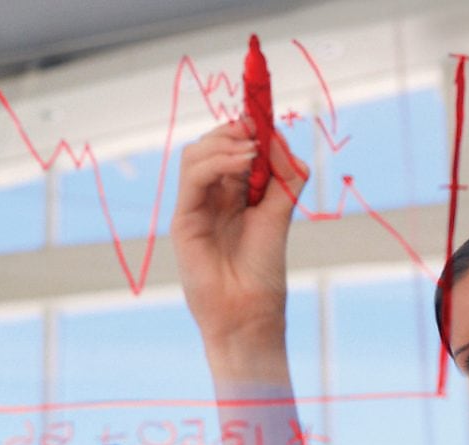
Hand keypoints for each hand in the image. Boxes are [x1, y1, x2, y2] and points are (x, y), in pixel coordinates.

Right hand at [171, 121, 308, 355]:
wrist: (249, 312)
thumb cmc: (264, 271)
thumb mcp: (281, 215)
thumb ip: (285, 177)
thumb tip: (278, 138)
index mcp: (235, 194)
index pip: (233, 146)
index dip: (245, 125)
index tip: (263, 109)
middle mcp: (212, 196)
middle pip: (211, 144)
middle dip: (235, 129)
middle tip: (257, 128)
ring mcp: (195, 206)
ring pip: (196, 154)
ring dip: (226, 143)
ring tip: (252, 152)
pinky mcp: (184, 219)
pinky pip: (192, 176)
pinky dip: (217, 161)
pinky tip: (243, 163)